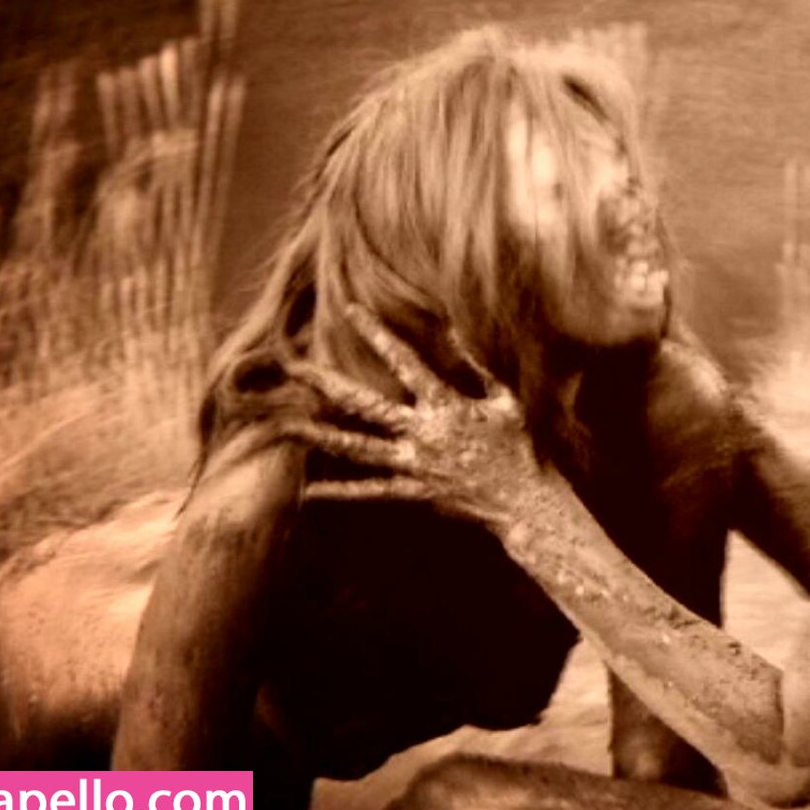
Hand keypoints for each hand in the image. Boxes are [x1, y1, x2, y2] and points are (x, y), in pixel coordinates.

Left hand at [280, 305, 544, 527]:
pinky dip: (341, 491)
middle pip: (363, 405)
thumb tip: (455, 331)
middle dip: (326, 384)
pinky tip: (310, 491)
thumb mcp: (506, 400)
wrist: (523, 501)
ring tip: (286, 427)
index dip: (376, 333)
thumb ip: (478, 366)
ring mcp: (413, 464)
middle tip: (293, 368)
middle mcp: (421, 434)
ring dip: (320, 437)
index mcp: (445, 406)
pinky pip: (371, 491)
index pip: (404, 361)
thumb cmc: (520, 446)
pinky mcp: (413, 490)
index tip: (350, 309)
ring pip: (357, 448)